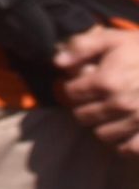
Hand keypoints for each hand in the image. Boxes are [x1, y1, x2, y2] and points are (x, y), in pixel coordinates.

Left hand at [56, 27, 138, 150]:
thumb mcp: (112, 39)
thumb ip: (81, 47)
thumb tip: (57, 62)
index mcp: (106, 81)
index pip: (70, 94)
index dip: (70, 88)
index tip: (76, 85)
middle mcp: (120, 105)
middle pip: (83, 116)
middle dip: (83, 107)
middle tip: (92, 101)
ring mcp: (138, 122)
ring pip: (102, 135)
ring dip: (102, 126)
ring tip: (108, 115)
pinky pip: (129, 149)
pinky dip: (123, 144)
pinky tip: (124, 132)